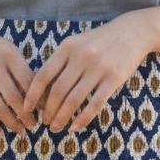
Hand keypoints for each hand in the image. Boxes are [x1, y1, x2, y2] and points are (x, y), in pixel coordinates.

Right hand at [0, 17, 36, 137]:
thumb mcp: (8, 51)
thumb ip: (22, 71)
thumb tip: (42, 100)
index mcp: (9, 53)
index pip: (29, 82)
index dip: (39, 100)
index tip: (44, 112)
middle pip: (15, 98)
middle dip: (27, 116)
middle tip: (34, 125)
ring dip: (12, 123)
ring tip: (21, 130)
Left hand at [23, 14, 156, 132]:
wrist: (132, 32)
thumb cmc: (99, 41)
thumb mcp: (76, 43)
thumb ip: (60, 62)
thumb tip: (39, 88)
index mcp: (67, 47)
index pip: (44, 75)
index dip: (32, 94)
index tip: (26, 108)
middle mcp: (81, 56)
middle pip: (58, 91)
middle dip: (48, 110)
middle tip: (44, 122)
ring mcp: (98, 68)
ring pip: (74, 99)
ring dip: (62, 117)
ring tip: (56, 127)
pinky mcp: (114, 78)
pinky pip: (95, 103)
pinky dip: (83, 119)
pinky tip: (75, 128)